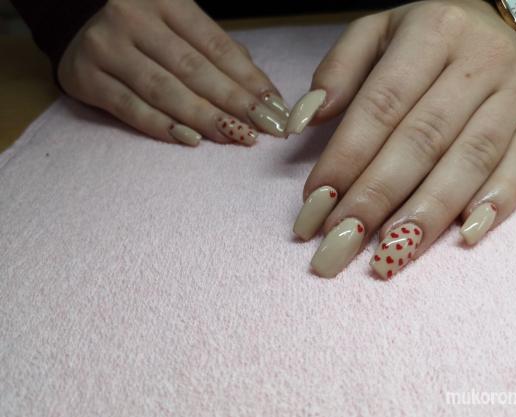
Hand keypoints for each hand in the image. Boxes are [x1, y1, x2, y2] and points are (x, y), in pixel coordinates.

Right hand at [58, 0, 289, 146]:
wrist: (77, 27)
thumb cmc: (143, 32)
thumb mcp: (179, 27)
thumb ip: (215, 53)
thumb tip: (260, 90)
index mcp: (166, 0)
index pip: (216, 45)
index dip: (248, 79)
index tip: (274, 107)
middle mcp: (134, 18)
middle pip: (193, 69)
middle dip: (234, 102)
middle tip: (264, 128)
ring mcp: (107, 47)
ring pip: (164, 90)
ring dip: (204, 118)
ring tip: (235, 137)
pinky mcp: (86, 77)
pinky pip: (130, 108)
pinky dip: (162, 126)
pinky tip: (189, 140)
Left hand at [292, 0, 515, 277]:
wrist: (499, 22)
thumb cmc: (426, 36)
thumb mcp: (376, 32)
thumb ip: (338, 71)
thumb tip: (305, 120)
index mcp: (433, 30)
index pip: (381, 105)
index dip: (346, 158)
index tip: (316, 203)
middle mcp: (480, 59)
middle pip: (422, 140)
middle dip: (377, 198)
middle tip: (341, 242)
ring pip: (470, 161)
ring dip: (427, 214)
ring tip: (390, 255)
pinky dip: (494, 204)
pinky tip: (462, 237)